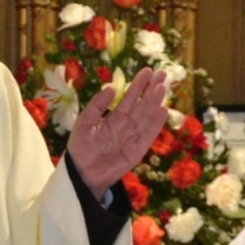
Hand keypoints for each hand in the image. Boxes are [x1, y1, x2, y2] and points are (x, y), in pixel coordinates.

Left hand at [67, 65, 169, 195]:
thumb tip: (111, 88)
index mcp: (114, 118)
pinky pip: (148, 134)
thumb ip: (96, 106)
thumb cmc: (81, 148)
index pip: (129, 98)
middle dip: (152, 89)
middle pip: (142, 104)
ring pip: (147, 116)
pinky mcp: (138, 150)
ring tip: (163, 87)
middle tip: (162, 73)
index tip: (147, 71)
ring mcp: (133, 137)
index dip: (138, 85)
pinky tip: (163, 110)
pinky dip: (156, 123)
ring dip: (155, 102)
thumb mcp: (84, 123)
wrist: (83, 173)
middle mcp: (126, 126)